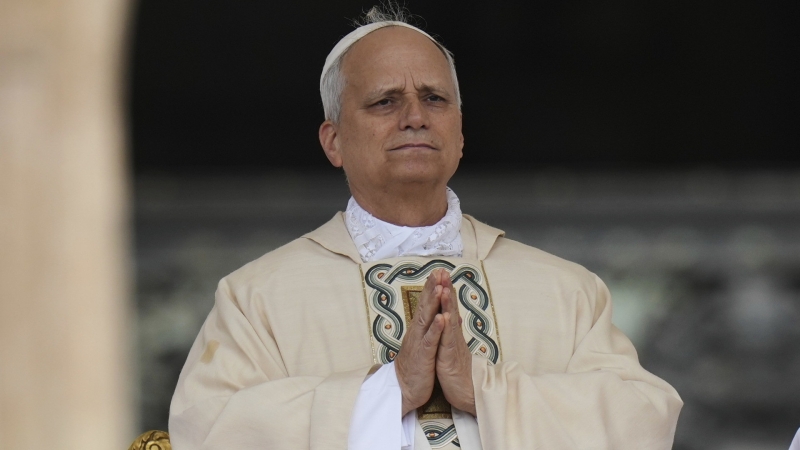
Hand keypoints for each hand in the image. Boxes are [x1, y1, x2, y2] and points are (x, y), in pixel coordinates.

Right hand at [394, 269, 447, 415]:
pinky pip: (430, 340)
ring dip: (433, 303)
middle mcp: (417, 332)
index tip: (439, 271)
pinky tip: (441, 318)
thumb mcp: (425, 345)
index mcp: (419, 329)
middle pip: (425, 305)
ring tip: (440, 287)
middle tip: (438, 270)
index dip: (432, 287)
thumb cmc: (417, 367)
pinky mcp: (423, 356)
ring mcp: (419, 343)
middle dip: (432, 287)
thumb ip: (432, 328)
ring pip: (426, 319)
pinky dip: (436, 329)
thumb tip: (442, 314)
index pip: (427, 304)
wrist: (405, 390)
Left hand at [435, 274, 476, 415]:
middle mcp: (453, 335)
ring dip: (448, 304)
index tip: (440, 273)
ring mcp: (452, 345)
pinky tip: (445, 316)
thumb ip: (452, 331)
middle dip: (446, 289)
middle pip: (450, 308)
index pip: (447, 307)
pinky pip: (447, 341)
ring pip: (450, 321)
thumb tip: (454, 316)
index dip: (444, 290)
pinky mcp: (449, 357)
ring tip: (445, 287)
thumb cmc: (458, 371)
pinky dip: (446, 328)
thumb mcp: (453, 348)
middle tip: (443, 271)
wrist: (467, 392)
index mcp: (451, 333)